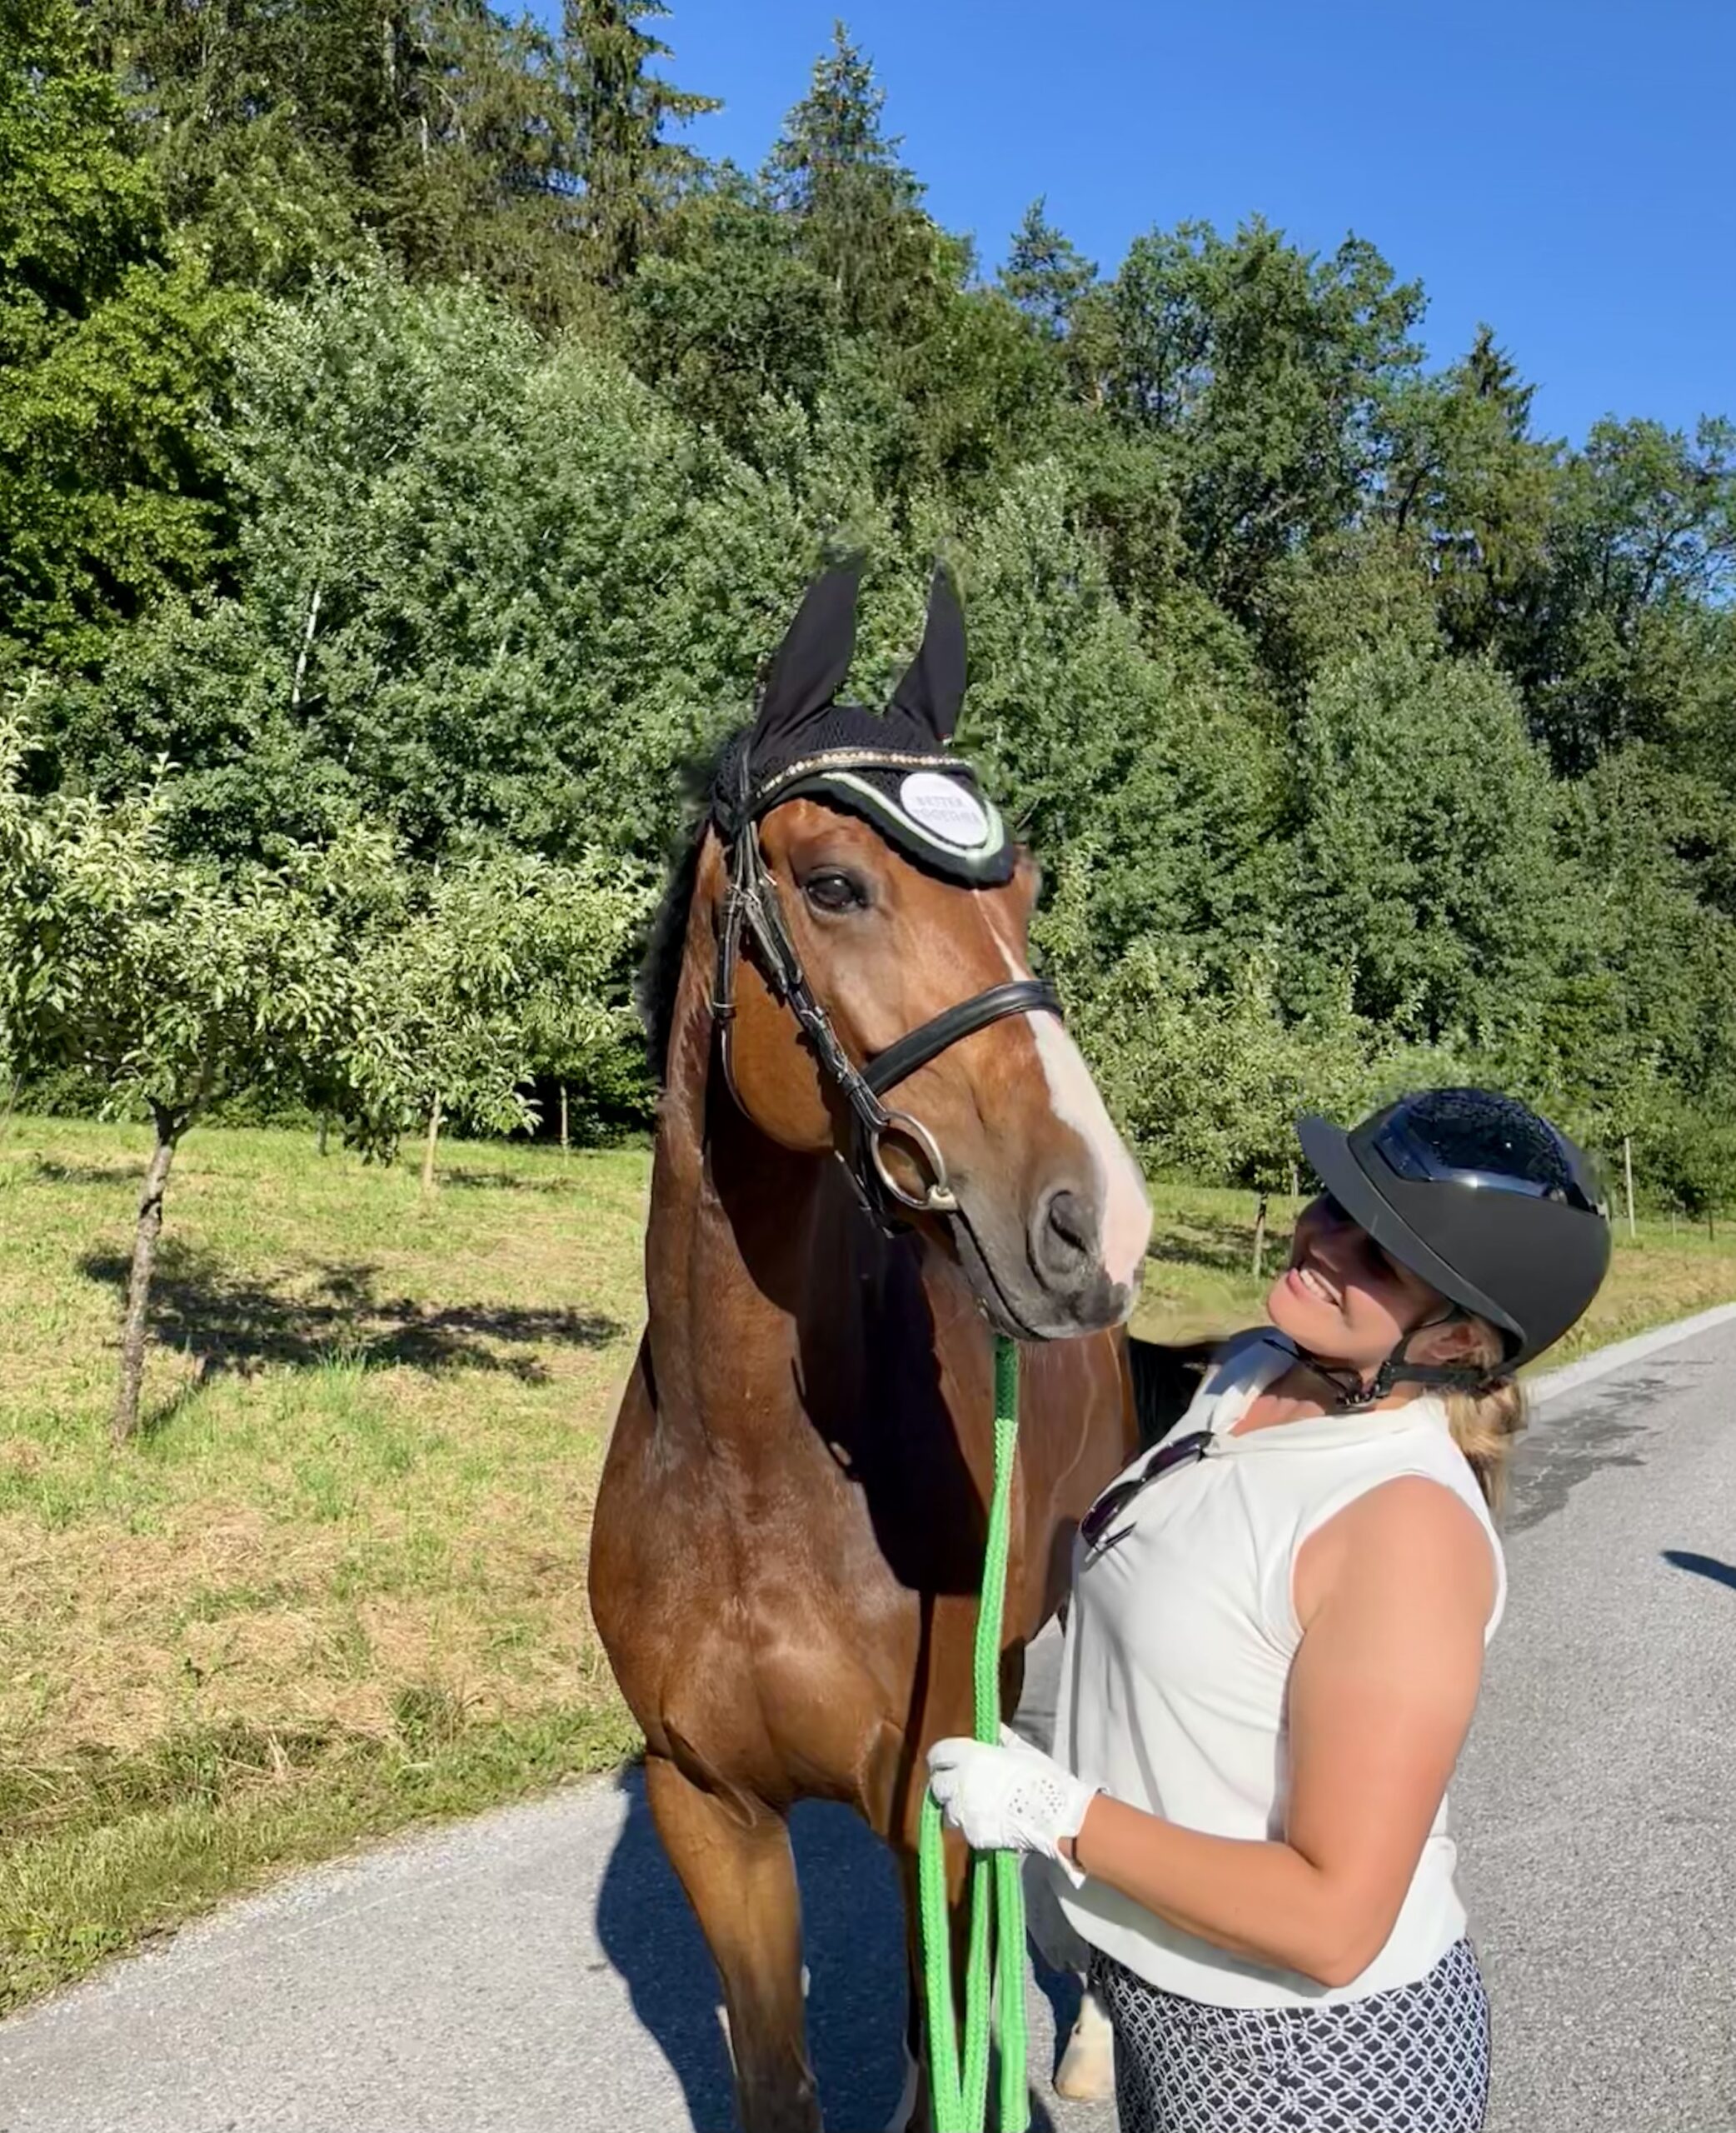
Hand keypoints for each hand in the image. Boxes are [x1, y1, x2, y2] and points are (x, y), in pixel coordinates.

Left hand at [926, 1727, 1097, 1877]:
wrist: (1054, 1814)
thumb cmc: (1040, 1776)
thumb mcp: (1021, 1750)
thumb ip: (1001, 1739)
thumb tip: (994, 1730)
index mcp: (970, 1757)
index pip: (938, 1754)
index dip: (941, 1759)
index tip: (946, 1762)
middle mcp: (960, 1783)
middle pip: (937, 1785)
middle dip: (946, 1786)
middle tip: (961, 1787)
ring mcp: (964, 1811)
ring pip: (948, 1811)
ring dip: (958, 1808)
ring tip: (976, 1808)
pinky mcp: (973, 1835)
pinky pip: (966, 1830)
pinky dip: (974, 1827)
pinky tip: (990, 1823)